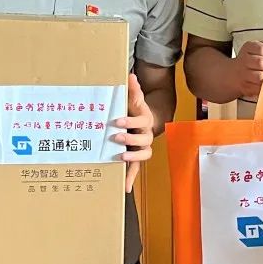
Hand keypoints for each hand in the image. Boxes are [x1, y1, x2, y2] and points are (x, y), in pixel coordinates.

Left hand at [114, 74, 155, 192]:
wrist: (145, 122)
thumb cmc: (134, 110)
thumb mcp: (133, 100)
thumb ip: (133, 90)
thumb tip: (130, 75)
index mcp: (144, 120)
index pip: (140, 120)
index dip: (130, 121)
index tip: (117, 121)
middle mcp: (146, 134)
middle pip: (144, 139)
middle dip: (130, 139)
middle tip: (116, 137)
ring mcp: (142, 148)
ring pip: (143, 154)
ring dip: (133, 158)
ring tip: (121, 158)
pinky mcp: (136, 158)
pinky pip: (136, 170)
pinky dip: (130, 178)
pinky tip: (124, 188)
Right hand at [231, 41, 262, 96]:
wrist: (232, 75)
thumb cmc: (250, 60)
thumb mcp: (257, 49)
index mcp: (248, 48)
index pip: (261, 49)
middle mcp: (244, 60)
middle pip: (261, 62)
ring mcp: (243, 74)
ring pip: (260, 76)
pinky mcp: (244, 87)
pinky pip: (259, 88)